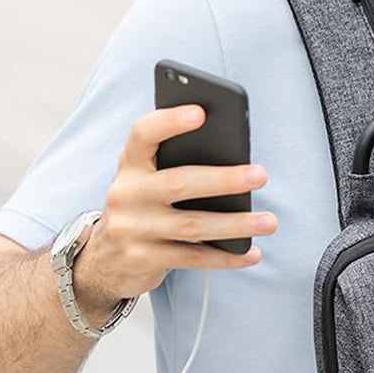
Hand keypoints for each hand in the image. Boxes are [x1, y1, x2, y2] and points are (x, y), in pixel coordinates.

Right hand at [73, 103, 275, 311]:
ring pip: (192, 225)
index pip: (143, 134)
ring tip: (269, 221)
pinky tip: (252, 254)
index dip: (169, 121)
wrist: (104, 259)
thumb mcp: (148, 182)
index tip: (201, 112)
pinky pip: (193, 257)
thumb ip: (176, 167)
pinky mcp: (142, 259)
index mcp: (130, 165)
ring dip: (236, 224)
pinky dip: (226, 257)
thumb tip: (236, 163)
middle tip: (260, 175)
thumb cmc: (143, 208)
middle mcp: (126, 194)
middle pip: (179, 182)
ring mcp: (132, 228)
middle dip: (224, 179)